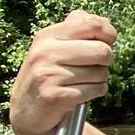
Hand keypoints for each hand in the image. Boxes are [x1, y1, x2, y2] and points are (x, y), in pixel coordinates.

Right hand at [9, 9, 116, 134]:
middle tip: (93, 67)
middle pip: (103, 50)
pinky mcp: (56, 96)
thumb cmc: (48, 76)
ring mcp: (49, 74)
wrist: (25, 112)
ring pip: (101, 72)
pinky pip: (96, 90)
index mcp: (47, 36)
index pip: (92, 24)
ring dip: (99, 79)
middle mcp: (46, 53)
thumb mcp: (53, 47)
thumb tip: (105, 23)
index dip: (109, 33)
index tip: (107, 42)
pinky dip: (95, 93)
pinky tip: (80, 94)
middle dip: (105, 61)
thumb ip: (76, 31)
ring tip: (81, 82)